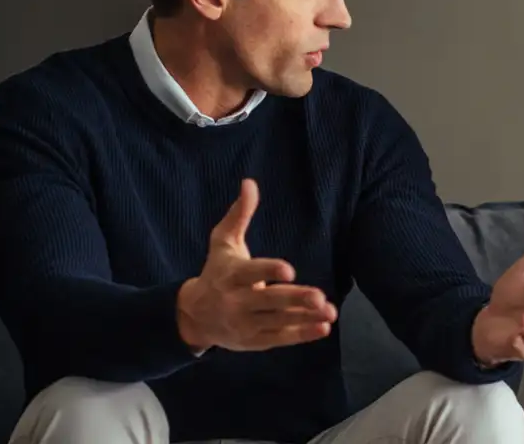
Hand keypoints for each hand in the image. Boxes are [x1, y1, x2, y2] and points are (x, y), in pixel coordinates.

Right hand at [176, 179, 336, 352]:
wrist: (194, 315)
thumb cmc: (216, 273)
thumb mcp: (223, 243)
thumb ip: (239, 215)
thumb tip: (250, 183)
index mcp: (231, 275)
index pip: (251, 273)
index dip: (269, 271)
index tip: (289, 270)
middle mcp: (237, 301)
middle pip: (269, 300)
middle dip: (294, 299)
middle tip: (319, 296)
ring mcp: (247, 323)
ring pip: (278, 321)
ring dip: (304, 318)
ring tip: (329, 312)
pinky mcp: (255, 340)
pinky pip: (280, 337)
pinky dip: (302, 334)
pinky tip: (324, 327)